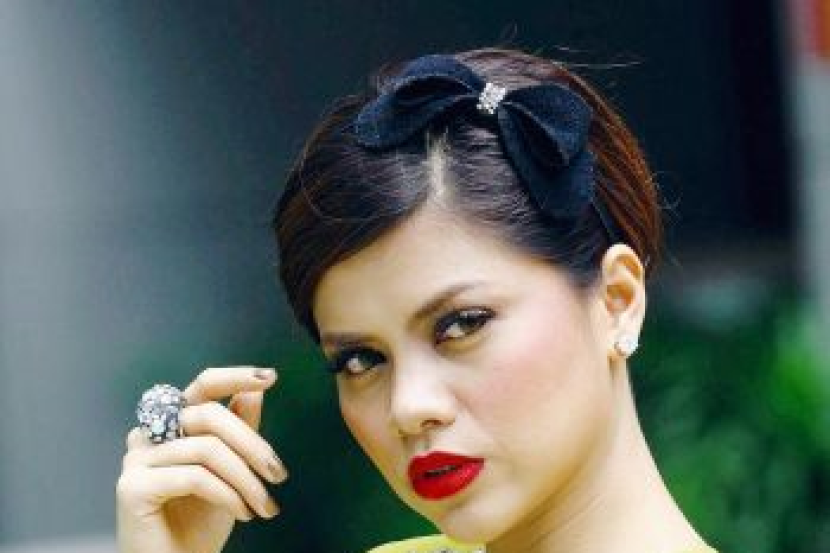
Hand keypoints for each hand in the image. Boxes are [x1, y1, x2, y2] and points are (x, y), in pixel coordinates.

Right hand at [116, 366, 287, 552]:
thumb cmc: (200, 523)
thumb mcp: (232, 470)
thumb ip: (239, 429)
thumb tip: (254, 390)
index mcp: (172, 425)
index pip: (202, 387)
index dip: (234, 377)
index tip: (270, 377)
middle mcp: (148, 436)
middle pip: (210, 415)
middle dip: (253, 444)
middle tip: (278, 474)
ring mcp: (137, 460)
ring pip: (207, 448)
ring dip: (246, 479)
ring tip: (264, 506)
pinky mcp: (133, 487)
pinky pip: (194, 476)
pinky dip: (227, 494)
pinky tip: (242, 513)